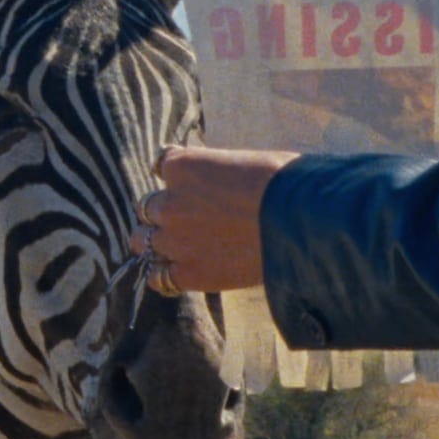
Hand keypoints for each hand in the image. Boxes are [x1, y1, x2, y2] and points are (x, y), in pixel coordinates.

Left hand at [136, 147, 299, 292]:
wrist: (296, 221)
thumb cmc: (283, 182)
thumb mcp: (244, 161)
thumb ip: (217, 171)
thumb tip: (219, 180)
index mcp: (182, 166)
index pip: (161, 164)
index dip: (177, 176)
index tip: (191, 183)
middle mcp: (169, 202)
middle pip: (147, 206)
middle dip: (165, 211)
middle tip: (187, 218)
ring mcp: (174, 240)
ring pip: (142, 241)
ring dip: (156, 241)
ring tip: (176, 246)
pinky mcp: (189, 273)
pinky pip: (158, 277)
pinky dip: (165, 274)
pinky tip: (179, 272)